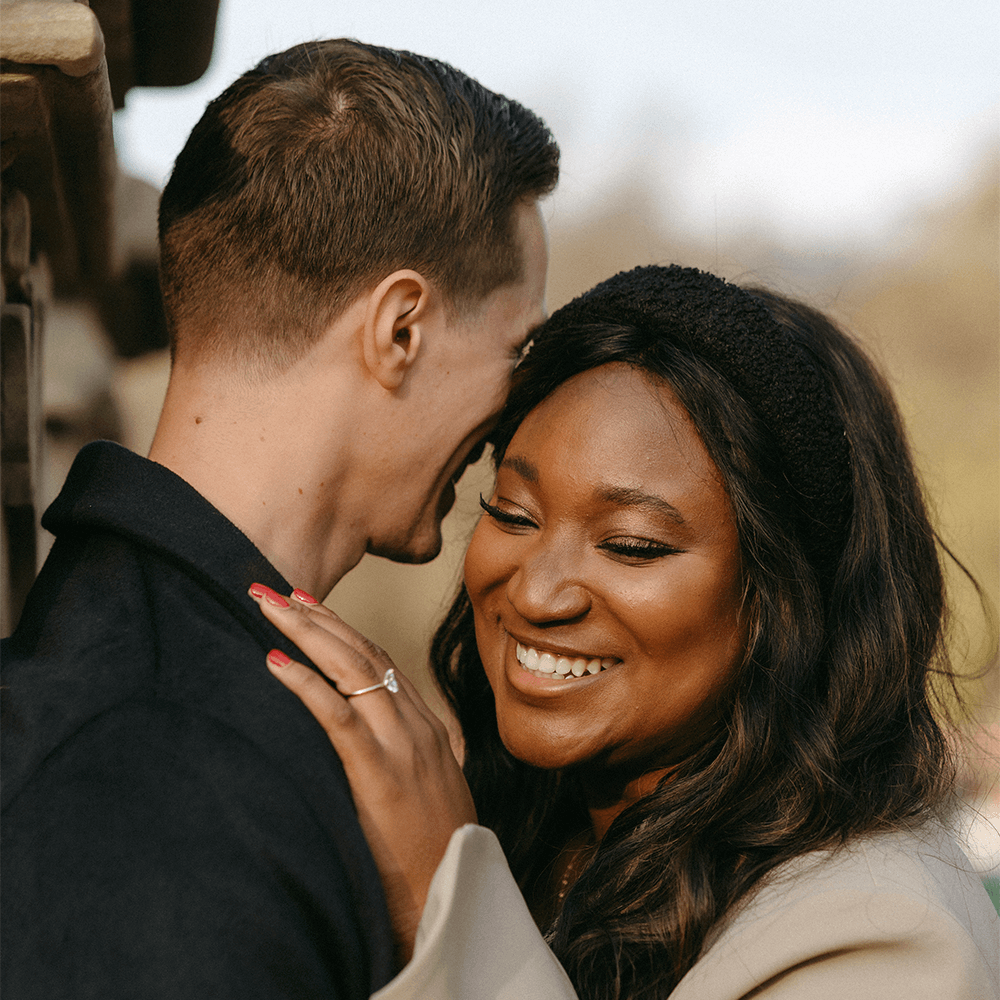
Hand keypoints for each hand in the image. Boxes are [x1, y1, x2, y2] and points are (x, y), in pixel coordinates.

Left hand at [249, 584, 476, 966]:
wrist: (452, 890)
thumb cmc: (433, 846)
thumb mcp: (428, 786)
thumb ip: (406, 754)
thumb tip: (372, 736)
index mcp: (425, 723)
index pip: (379, 659)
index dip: (341, 627)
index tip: (308, 602)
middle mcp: (414, 722)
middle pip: (362, 651)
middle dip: (315, 615)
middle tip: (274, 587)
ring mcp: (400, 743)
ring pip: (350, 669)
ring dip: (305, 632)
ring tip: (268, 606)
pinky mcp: (379, 771)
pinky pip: (337, 716)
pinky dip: (305, 684)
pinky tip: (276, 664)